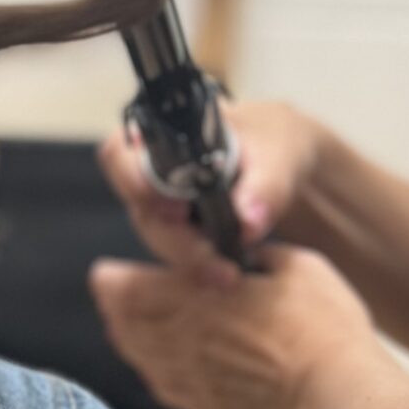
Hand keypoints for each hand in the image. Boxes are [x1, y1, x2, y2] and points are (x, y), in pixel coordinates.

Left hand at [88, 238, 379, 408]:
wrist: (340, 396)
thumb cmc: (324, 327)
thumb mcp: (297, 267)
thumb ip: (259, 255)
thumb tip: (246, 254)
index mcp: (194, 297)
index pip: (124, 287)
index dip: (112, 277)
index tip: (110, 270)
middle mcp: (181, 339)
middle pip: (121, 324)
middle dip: (113, 306)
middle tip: (114, 293)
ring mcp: (191, 378)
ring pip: (137, 358)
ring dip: (128, 338)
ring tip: (130, 324)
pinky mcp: (207, 407)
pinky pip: (163, 386)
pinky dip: (153, 370)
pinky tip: (162, 362)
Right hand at [95, 100, 323, 261]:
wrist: (288, 167)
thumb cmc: (276, 143)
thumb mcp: (280, 155)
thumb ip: (266, 186)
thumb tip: (247, 224)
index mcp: (165, 131)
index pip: (121, 153)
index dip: (134, 182)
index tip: (173, 210)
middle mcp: (153, 169)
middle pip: (140, 208)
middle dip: (173, 238)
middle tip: (209, 258)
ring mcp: (162, 204)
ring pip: (157, 237)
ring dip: (188, 260)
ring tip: (226, 276)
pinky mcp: (179, 232)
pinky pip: (177, 253)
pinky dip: (199, 267)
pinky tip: (226, 277)